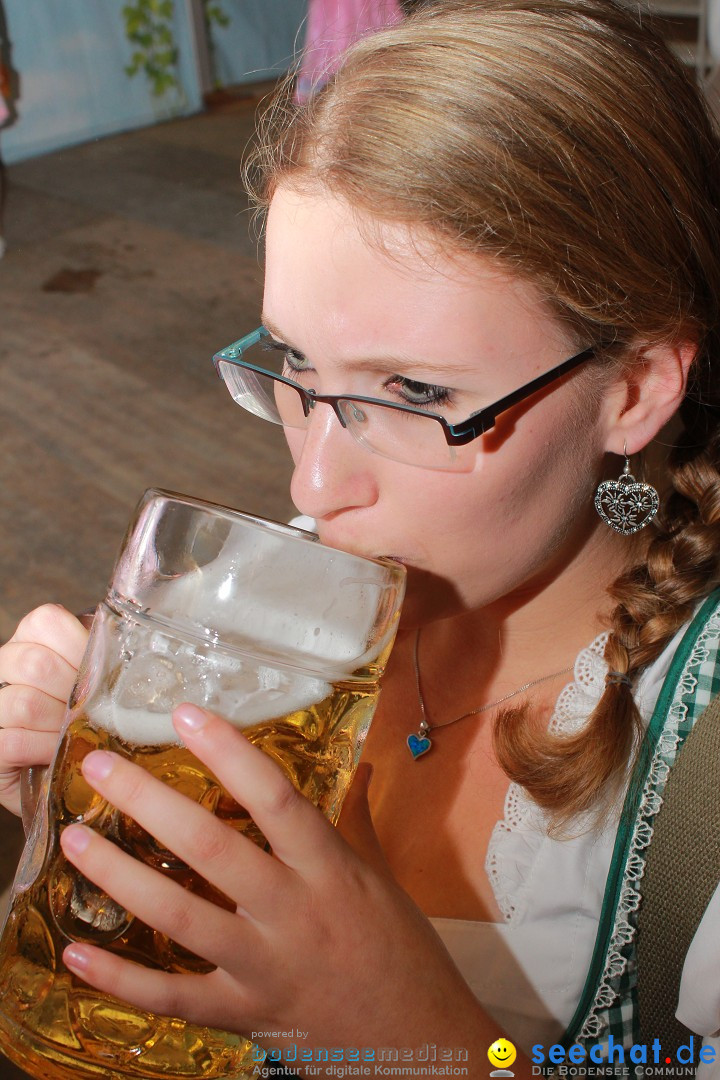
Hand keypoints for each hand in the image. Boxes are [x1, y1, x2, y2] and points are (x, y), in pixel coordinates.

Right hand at [0, 604, 88, 814]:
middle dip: (74, 693)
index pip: (47, 620)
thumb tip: (138, 642)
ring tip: (76, 734)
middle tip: (91, 711)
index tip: (99, 674)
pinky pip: (14, 742)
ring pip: (25, 703)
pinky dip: (43, 750)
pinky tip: (56, 753)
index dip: (78, 646)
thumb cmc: (84, 721)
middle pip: (36, 664)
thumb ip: (106, 659)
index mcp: (33, 639)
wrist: (65, 777)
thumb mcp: (97, 683)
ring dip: (60, 725)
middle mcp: (5, 664)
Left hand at [58, 704, 486, 1070]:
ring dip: (120, 877)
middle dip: (149, 803)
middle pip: (211, 849)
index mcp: (330, 869)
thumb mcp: (383, 876)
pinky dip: (121, 978)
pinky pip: (172, 997)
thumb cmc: (401, 949)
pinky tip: (77, 952)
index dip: (229, 753)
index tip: (185, 713)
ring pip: (179, 917)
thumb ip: (358, 817)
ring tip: (74, 840)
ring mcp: (262, 967)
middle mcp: (292, 911)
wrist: (419, 1042)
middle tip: (98, 768)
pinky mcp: (241, 1014)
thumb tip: (365, 762)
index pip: (275, 797)